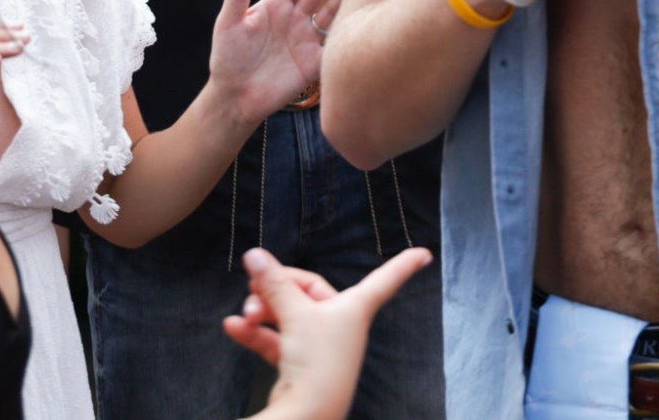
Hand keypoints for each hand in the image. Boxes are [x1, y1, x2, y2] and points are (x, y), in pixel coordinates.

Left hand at [207, 0, 350, 125]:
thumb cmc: (227, 57)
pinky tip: (361, 20)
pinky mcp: (315, 62)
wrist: (234, 97)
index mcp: (276, 4)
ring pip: (332, 13)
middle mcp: (295, 17)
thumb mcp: (228, 21)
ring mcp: (307, 39)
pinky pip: (336, 45)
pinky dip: (349, 32)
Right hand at [226, 246, 433, 419]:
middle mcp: (341, 323)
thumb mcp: (295, 314)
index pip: (384, 279)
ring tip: (246, 315)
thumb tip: (255, 255)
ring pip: (290, 315)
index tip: (425, 254)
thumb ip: (274, 284)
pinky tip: (234, 327)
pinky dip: (256, 333)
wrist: (309, 413)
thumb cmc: (317, 362)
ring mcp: (320, 344)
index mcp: (355, 307)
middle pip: (309, 291)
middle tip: (255, 290)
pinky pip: (277, 339)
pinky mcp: (300, 364)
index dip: (403, 265)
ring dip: (264, 311)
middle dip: (277, 289)